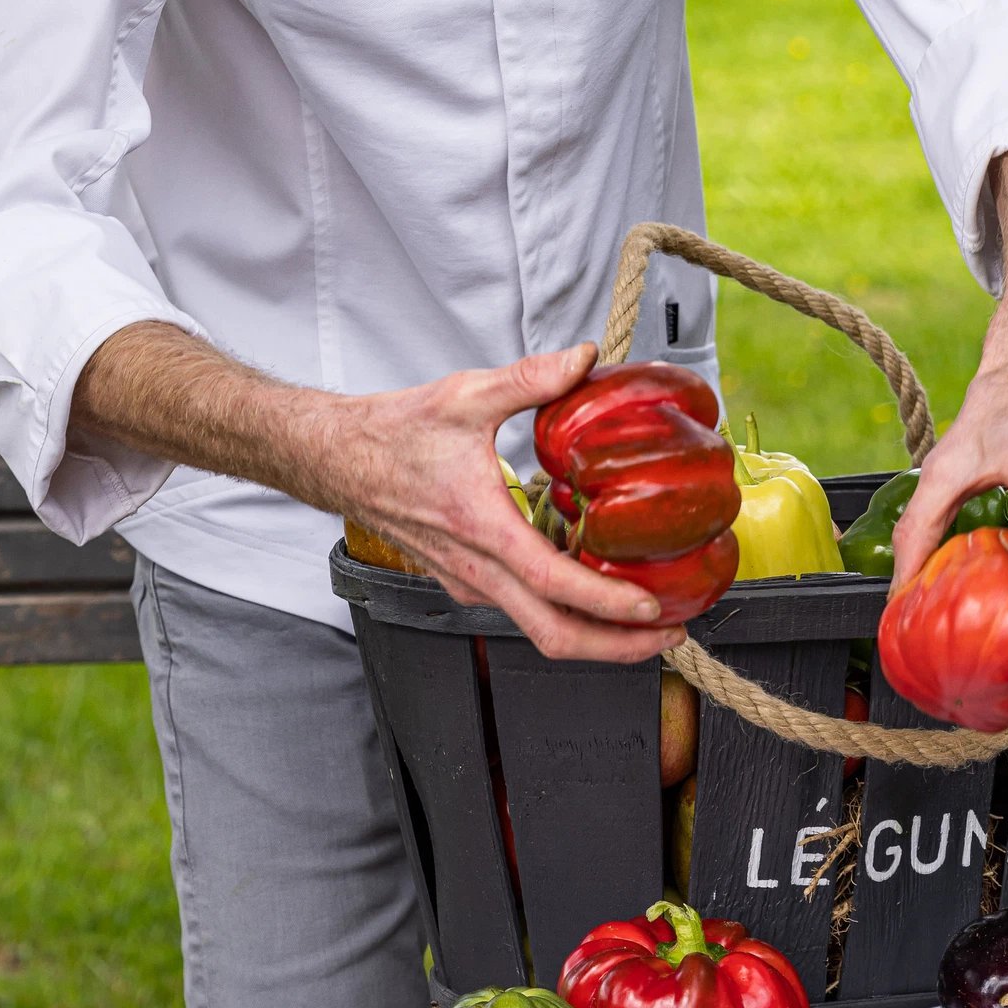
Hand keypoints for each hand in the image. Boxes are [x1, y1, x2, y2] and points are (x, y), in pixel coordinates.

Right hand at [72, 318, 685, 666]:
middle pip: (555, 636)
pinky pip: (520, 609)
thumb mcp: (466, 396)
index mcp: (484, 530)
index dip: (612, 608)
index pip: (557, 587)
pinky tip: (592, 585)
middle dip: (620, 648)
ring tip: (647, 619)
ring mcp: (468, 581)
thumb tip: (585, 359)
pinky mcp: (464, 578)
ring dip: (595, 634)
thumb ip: (532, 379)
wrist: (335, 459)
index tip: (654, 610)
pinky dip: (564, 612)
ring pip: (538, 629)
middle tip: (672, 635)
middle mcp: (477, 570)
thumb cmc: (391, 434)